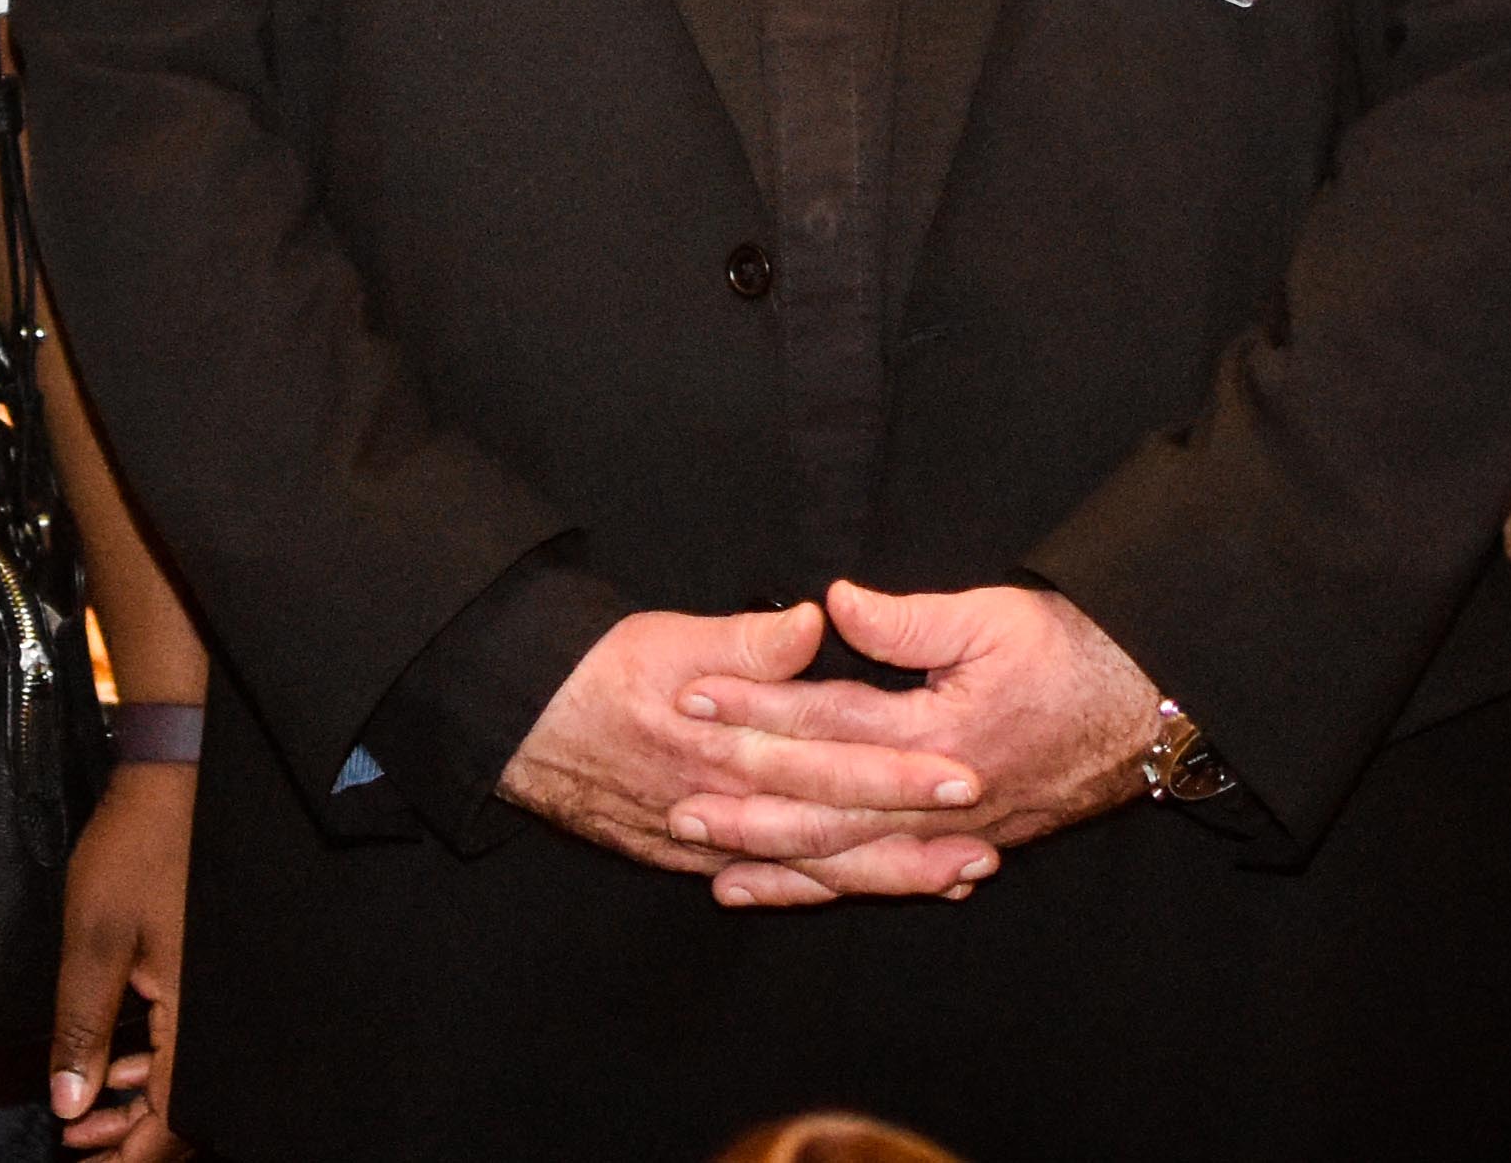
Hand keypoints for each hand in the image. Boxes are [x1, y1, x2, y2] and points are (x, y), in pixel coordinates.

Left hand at [47, 759, 191, 1153]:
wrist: (178, 781)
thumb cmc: (140, 847)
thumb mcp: (95, 941)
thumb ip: (82, 1028)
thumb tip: (70, 1100)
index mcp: (195, 1015)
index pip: (171, 1119)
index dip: (130, 1157)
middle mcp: (216, 1013)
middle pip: (183, 1112)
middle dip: (130, 1140)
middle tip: (82, 1152)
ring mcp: (215, 993)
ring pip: (183, 1080)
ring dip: (136, 1106)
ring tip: (86, 1116)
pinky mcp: (207, 973)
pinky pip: (185, 1044)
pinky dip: (149, 1068)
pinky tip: (116, 1063)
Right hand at [496, 602, 992, 903]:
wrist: (524, 727)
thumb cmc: (599, 673)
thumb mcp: (668, 637)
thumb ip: (744, 639)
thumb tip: (813, 620)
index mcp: (727, 745)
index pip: (833, 762)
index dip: (901, 772)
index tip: (964, 772)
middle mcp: (725, 805)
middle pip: (836, 831)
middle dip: (912, 842)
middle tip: (985, 846)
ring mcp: (710, 842)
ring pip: (812, 871)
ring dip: (883, 877)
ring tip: (953, 880)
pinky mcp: (694, 857)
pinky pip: (772, 883)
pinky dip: (823, 890)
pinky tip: (864, 888)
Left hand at [672, 581, 1169, 907]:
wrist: (1146, 712)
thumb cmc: (1072, 654)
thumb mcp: (995, 617)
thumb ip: (909, 621)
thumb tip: (832, 603)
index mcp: (941, 733)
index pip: (829, 722)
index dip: (758, 709)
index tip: (695, 697)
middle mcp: (942, 797)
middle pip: (826, 805)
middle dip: (747, 802)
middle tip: (678, 797)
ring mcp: (952, 834)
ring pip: (849, 857)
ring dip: (777, 860)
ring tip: (710, 861)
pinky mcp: (960, 848)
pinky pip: (882, 877)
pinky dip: (828, 886)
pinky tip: (779, 889)